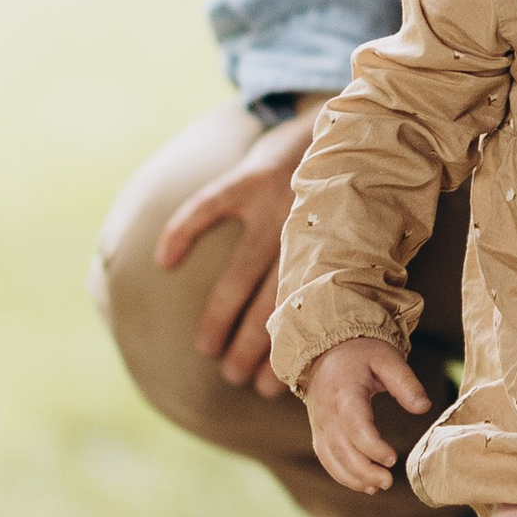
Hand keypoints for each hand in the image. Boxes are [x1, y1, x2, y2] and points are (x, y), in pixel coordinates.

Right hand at [153, 104, 330, 399]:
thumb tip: (331, 332)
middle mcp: (300, 235)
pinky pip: (208, 208)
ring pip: (240, 273)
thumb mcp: (352, 233)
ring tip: (206, 348)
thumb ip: (336, 273)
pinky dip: (184, 232)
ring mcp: (271, 207)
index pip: (301, 315)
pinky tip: (165, 261)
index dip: (283, 352)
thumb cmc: (341, 194)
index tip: (271, 389)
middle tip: (232, 377)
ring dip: (221, 315)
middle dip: (249, 346)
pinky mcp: (247, 178)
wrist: (340, 127)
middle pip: (268, 303)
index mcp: (326, 253)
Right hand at [302, 336, 432, 495]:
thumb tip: (424, 408)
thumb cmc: (362, 353)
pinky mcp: (318, 430)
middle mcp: (327, 410)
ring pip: (330, 457)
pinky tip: (363, 485)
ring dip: (352, 477)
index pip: (354, 424)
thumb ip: (406, 383)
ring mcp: (319, 422)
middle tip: (388, 482)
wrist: (327, 349)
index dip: (372, 446)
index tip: (392, 459)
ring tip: (378, 487)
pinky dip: (341, 474)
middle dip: (363, 470)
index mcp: (344, 391)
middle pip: (340, 447)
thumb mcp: (387, 359)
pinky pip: (326, 457)